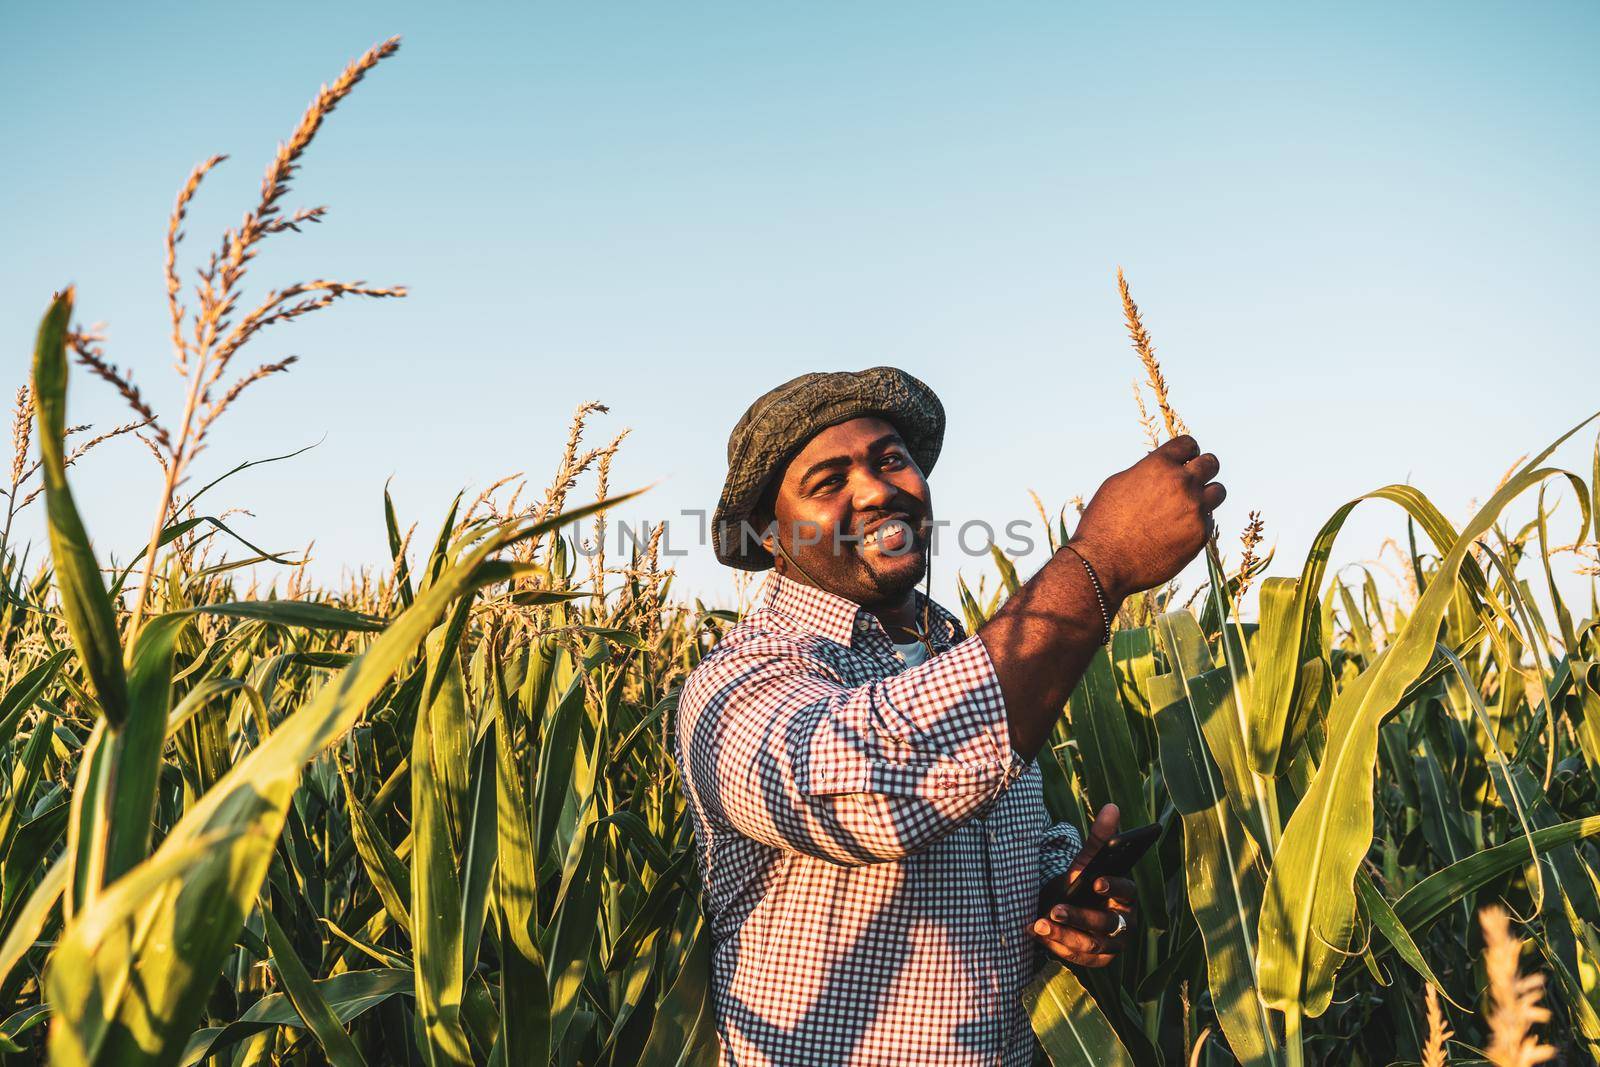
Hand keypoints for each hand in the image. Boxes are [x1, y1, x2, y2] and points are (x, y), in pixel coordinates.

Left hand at [1029, 805, 1138, 967]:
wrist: (1070, 911)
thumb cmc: (1083, 884)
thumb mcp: (1086, 863)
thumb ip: (1099, 838)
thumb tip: (1112, 806)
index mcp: (1127, 895)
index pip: (1126, 891)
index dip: (1113, 887)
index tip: (1095, 881)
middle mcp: (1125, 922)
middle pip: (1106, 923)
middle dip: (1079, 917)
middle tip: (1054, 909)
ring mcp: (1114, 944)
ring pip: (1091, 944)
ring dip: (1063, 935)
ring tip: (1038, 924)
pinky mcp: (1099, 960)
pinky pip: (1079, 958)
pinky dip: (1058, 946)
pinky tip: (1038, 934)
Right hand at [1068, 435, 1224, 597]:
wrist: (1104, 562)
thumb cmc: (1104, 523)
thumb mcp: (1119, 484)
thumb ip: (1147, 472)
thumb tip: (1162, 470)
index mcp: (1159, 465)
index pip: (1188, 444)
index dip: (1187, 452)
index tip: (1185, 461)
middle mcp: (1181, 482)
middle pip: (1211, 463)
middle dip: (1203, 469)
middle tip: (1193, 481)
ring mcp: (1194, 509)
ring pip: (1218, 491)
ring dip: (1206, 496)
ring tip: (1189, 507)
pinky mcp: (1200, 534)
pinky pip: (1208, 522)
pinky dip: (1197, 524)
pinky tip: (1176, 533)